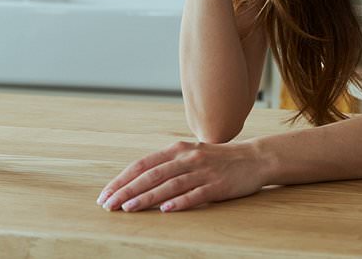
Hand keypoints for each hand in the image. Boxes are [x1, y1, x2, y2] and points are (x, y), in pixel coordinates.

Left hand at [97, 140, 267, 212]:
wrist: (255, 158)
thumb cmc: (218, 160)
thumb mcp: (191, 155)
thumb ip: (168, 164)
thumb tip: (138, 180)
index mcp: (178, 150)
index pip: (143, 164)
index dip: (122, 179)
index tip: (106, 194)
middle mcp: (188, 158)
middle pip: (152, 174)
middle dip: (127, 190)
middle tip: (108, 204)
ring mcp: (203, 171)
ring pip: (169, 184)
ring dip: (147, 197)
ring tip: (128, 208)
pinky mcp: (218, 185)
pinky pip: (196, 194)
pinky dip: (179, 202)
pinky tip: (165, 210)